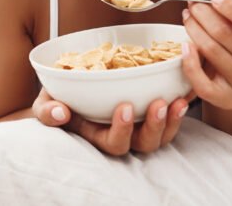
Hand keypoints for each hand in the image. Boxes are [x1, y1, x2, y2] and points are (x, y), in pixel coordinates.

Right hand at [31, 88, 192, 155]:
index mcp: (98, 135)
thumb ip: (48, 110)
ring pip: (162, 134)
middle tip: (159, 103)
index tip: (123, 107)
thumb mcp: (45, 103)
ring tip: (178, 101)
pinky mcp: (150, 110)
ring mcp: (138, 124)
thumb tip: (60, 113)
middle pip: (144, 143)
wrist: (69, 87)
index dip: (122, 130)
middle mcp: (122, 134)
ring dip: (172, 119)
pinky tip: (186, 91)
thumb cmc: (57, 99)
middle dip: (155, 126)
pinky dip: (180, 106)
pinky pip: (171, 116)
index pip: (114, 144)